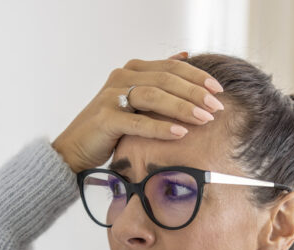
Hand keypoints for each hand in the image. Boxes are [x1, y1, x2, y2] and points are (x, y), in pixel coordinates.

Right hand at [51, 53, 226, 173]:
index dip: (197, 76)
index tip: (218, 89)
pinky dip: (161, 127)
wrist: (74, 149)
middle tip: (217, 106)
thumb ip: (157, 80)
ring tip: (205, 119)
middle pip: (166, 79)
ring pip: (155, 96)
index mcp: (132, 69)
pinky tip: (181, 133)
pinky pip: (139, 121)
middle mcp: (121, 77)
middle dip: (196, 93)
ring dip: (183, 107)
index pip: (172, 67)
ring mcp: (111, 96)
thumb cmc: (109, 128)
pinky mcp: (105, 118)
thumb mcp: (135, 99)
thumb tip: (185, 55)